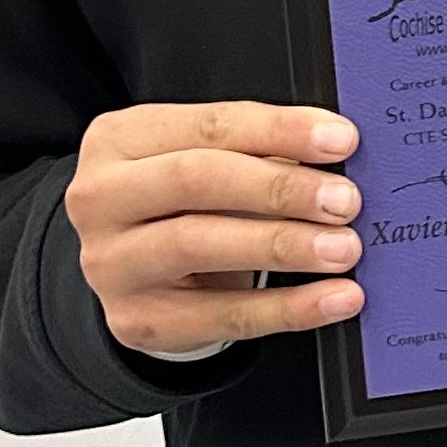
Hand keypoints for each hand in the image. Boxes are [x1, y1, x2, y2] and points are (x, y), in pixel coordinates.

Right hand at [66, 101, 364, 354]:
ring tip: (344, 249)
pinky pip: (222, 315)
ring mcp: (111, 262)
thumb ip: (262, 148)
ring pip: (199, 245)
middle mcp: (101, 197)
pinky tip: (335, 299)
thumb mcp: (210, 163)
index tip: (341, 141)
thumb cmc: (186, 205)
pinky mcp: (136, 320)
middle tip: (345, 201)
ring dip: (284, 245)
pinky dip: (288, 308)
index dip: (280, 131)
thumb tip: (339, 148)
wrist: (139, 274)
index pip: (209, 126)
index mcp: (120, 138)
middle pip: (196, 180)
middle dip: (280, 189)